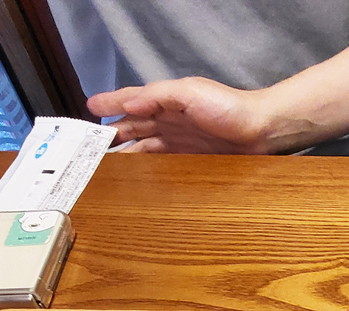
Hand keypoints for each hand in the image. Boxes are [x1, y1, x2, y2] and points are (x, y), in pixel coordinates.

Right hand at [87, 78, 276, 153]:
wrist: (261, 131)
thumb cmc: (228, 107)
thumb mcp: (189, 93)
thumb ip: (157, 96)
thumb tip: (126, 105)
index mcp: (164, 101)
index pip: (130, 102)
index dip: (109, 105)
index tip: (88, 109)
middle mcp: (168, 121)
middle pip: (131, 128)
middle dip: (110, 136)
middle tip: (87, 149)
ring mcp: (178, 142)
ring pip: (143, 148)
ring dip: (125, 156)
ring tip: (103, 168)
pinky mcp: (188, 160)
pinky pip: (160, 165)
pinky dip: (145, 170)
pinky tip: (134, 179)